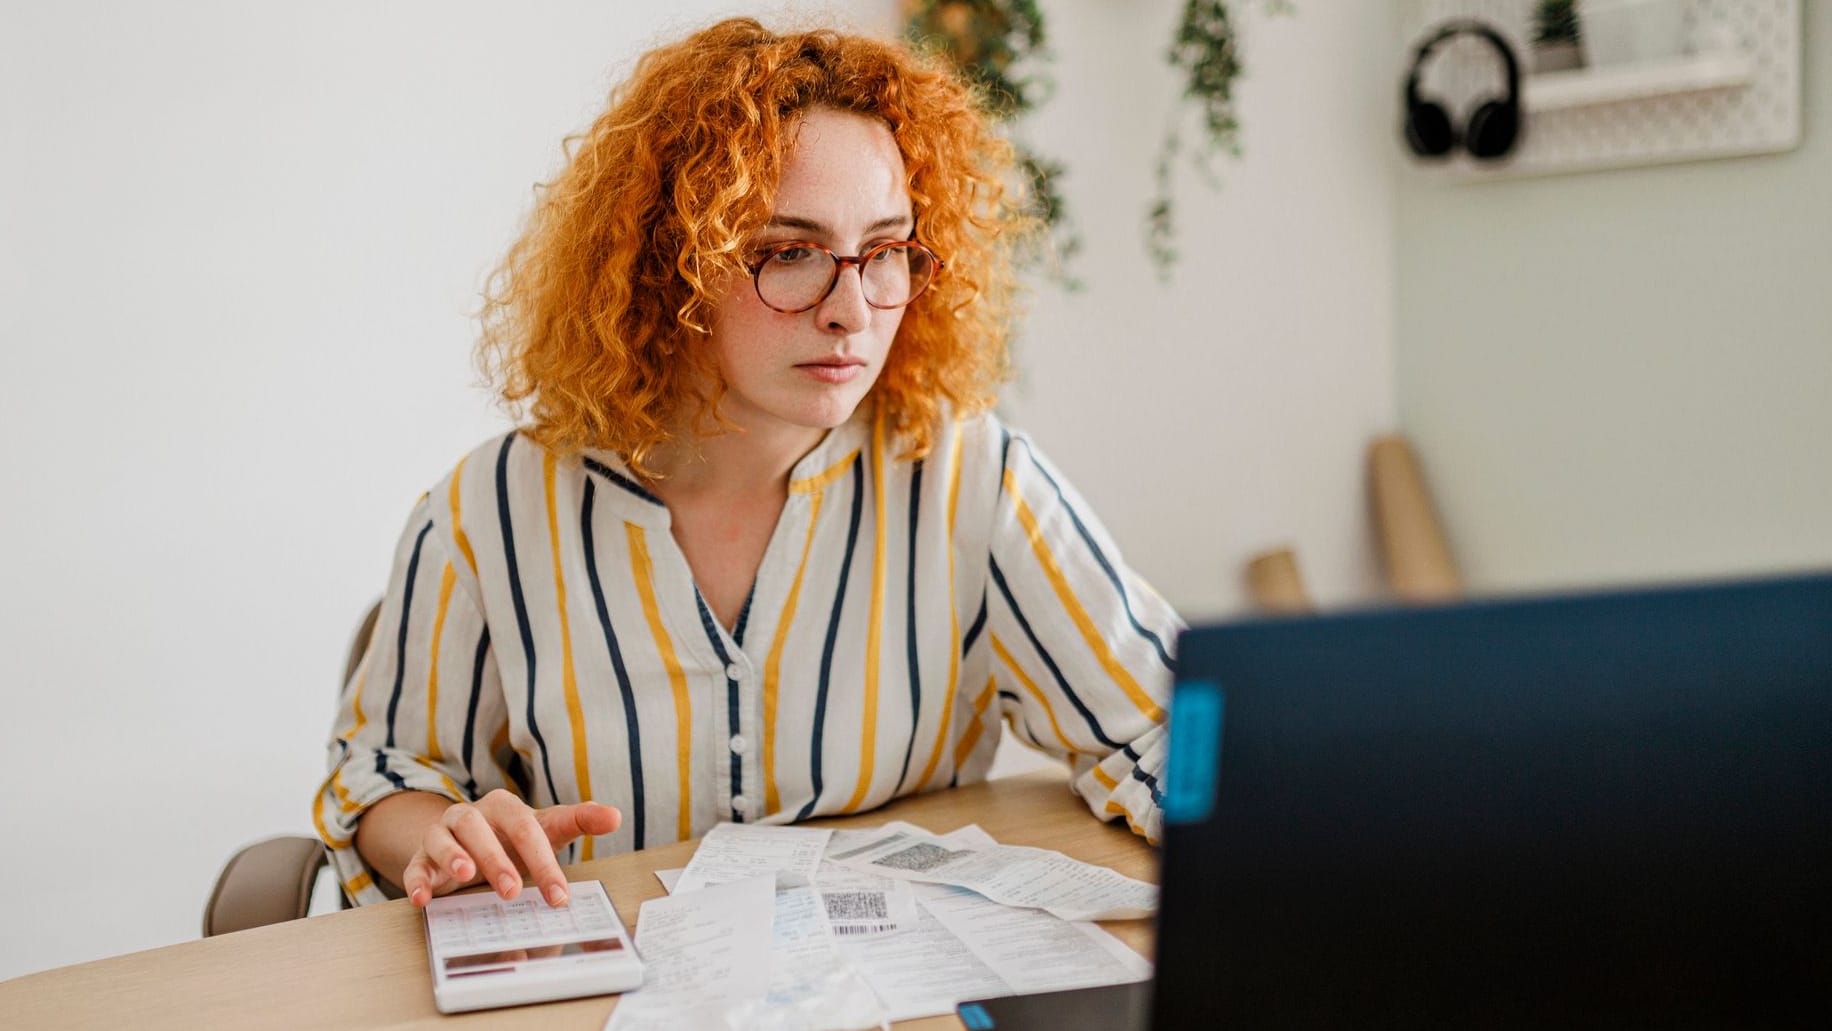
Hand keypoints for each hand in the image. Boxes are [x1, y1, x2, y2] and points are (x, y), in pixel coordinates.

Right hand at [401, 790, 621, 907]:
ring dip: (452, 856)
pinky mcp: (421, 858)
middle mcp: (470, 815)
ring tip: (464, 875)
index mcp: (504, 807)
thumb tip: (615, 815)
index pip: (526, 828)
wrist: (472, 841)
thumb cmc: (515, 837)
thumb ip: (580, 820)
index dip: (544, 862)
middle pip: (478, 828)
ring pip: (442, 838)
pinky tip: (423, 899)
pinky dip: (415, 880)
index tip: (559, 897)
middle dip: (496, 859)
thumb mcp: (548, 829)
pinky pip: (415, 865)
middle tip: (513, 892)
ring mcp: (442, 835)